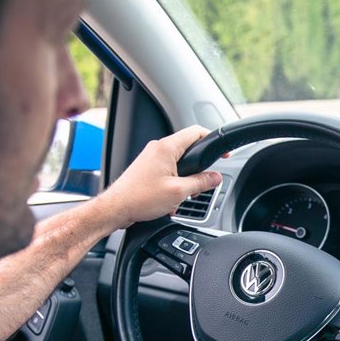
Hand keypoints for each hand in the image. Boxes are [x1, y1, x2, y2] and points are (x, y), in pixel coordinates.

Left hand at [93, 125, 221, 229]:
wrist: (116, 208)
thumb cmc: (139, 198)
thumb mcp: (179, 192)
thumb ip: (201, 182)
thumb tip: (216, 177)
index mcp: (166, 148)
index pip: (196, 132)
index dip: (213, 141)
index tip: (223, 153)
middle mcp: (158, 149)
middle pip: (188, 149)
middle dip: (198, 168)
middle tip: (202, 183)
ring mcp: (151, 158)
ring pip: (178, 163)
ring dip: (185, 180)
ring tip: (181, 196)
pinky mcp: (147, 168)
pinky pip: (168, 171)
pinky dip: (174, 184)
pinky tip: (170, 200)